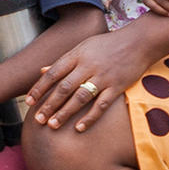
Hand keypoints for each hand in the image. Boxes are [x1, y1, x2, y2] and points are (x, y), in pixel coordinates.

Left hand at [22, 28, 153, 132]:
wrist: (139, 41)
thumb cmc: (107, 45)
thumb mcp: (83, 47)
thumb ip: (64, 61)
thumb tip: (42, 71)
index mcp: (77, 55)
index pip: (53, 73)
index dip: (39, 88)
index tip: (29, 102)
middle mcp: (88, 66)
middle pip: (64, 88)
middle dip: (49, 105)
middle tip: (38, 120)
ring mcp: (103, 77)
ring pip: (80, 98)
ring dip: (65, 112)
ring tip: (52, 125)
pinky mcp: (117, 86)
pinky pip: (101, 104)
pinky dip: (90, 117)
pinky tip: (79, 128)